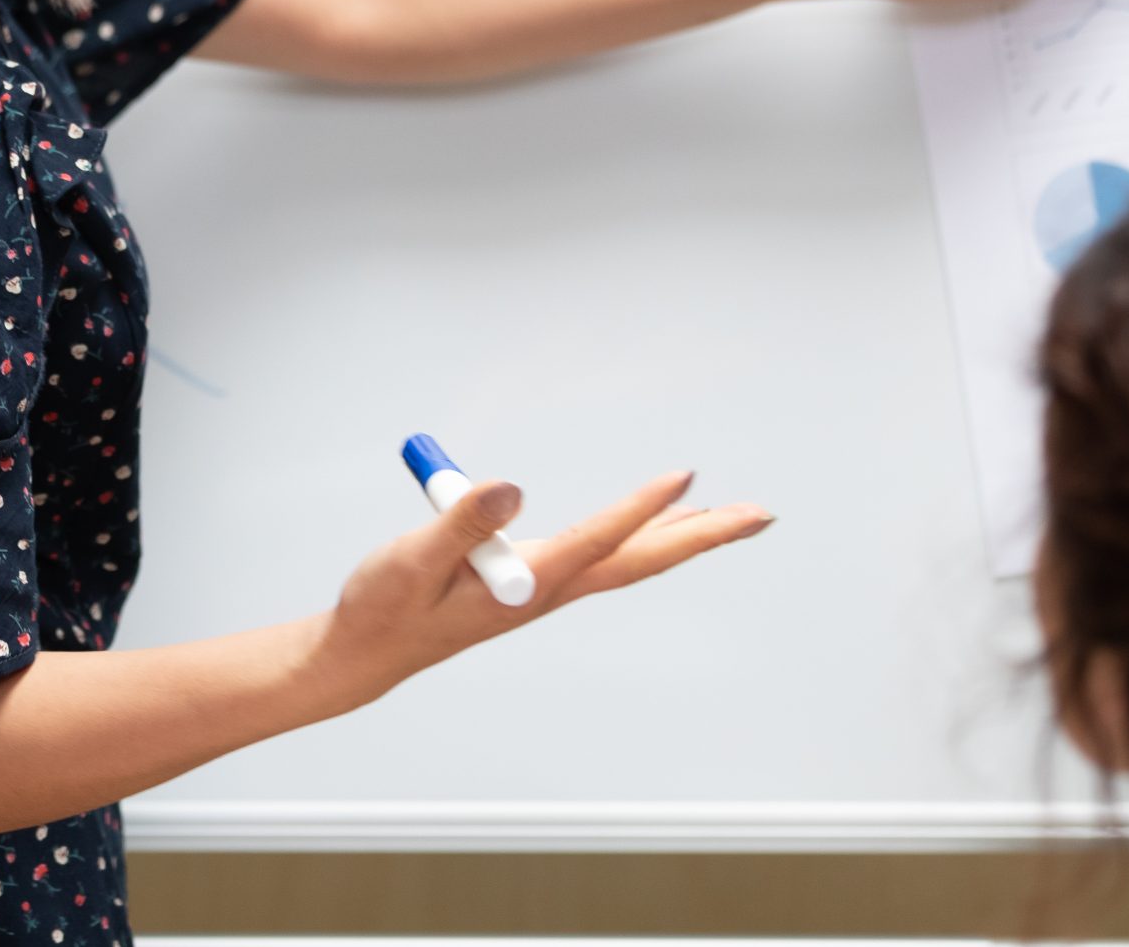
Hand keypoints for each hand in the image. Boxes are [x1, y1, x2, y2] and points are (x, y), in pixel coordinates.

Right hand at [313, 470, 770, 708]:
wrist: (366, 652)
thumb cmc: (385, 607)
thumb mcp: (411, 559)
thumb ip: (462, 522)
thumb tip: (512, 490)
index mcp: (524, 586)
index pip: (596, 543)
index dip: (639, 509)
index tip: (683, 475)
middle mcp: (546, 590)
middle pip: (638, 560)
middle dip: (702, 537)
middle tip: (761, 516)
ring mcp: (544, 588)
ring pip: (627, 559)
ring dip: (682, 536)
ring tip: (730, 516)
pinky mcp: (532, 581)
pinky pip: (603, 555)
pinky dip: (641, 535)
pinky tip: (658, 524)